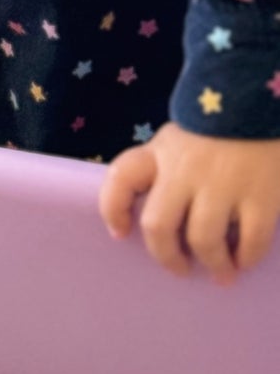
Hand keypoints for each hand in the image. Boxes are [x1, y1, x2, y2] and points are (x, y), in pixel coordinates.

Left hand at [99, 120, 279, 281]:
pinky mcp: (261, 195)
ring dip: (212, 265)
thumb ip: (162, 167)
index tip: (120, 233)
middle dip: (166, 256)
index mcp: (159, 152)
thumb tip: (155, 216)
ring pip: (203, 240)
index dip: (112, 209)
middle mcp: (184, 170)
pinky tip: (244, 260)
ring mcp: (223, 184)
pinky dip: (246, 257)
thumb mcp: (177, 137)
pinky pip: (250, 241)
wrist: (259, 99)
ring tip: (221, 274)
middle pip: (158, 225)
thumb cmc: (216, 124)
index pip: (121, 178)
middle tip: (181, 269)